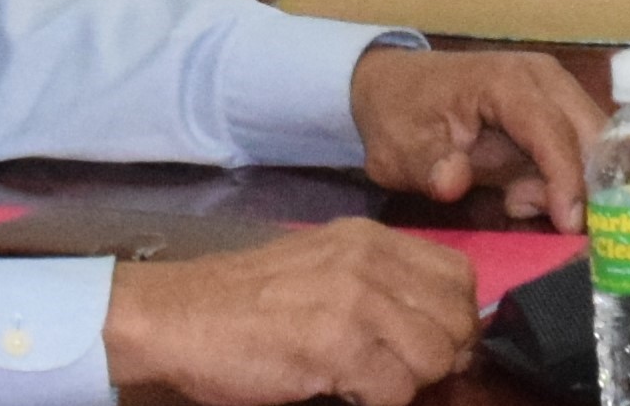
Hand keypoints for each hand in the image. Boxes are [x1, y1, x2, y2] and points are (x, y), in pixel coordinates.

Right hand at [97, 219, 479, 403]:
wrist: (170, 318)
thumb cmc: (242, 302)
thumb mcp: (323, 266)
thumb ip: (379, 282)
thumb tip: (436, 323)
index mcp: (373, 240)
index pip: (459, 277)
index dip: (453, 318)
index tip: (426, 344)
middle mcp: (372, 263)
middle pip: (456, 320)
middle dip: (439, 356)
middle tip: (398, 373)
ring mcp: (356, 303)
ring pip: (436, 357)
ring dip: (408, 382)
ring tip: (365, 381)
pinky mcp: (336, 347)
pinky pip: (396, 389)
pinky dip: (379, 401)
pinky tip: (343, 391)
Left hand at [350, 45, 605, 228]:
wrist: (395, 85)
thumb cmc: (399, 117)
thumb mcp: (399, 151)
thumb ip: (427, 168)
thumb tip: (454, 183)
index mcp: (507, 82)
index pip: (552, 131)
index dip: (566, 179)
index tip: (569, 225)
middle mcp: (545, 78)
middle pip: (592, 134)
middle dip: (581, 184)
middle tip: (540, 219)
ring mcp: (558, 88)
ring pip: (597, 142)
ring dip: (575, 182)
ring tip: (518, 201)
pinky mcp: (560, 104)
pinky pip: (584, 145)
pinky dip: (570, 176)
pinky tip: (527, 191)